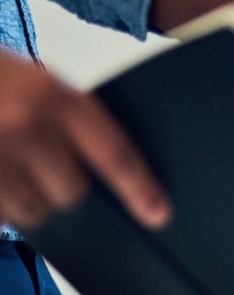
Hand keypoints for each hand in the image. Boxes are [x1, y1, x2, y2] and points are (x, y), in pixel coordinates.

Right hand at [0, 53, 169, 230]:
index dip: (141, 188)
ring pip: (31, 212)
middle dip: (65, 189)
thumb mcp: (32, 81)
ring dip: (25, 200)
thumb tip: (108, 171)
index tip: (158, 214)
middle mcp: (24, 127)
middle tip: (44, 166)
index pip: (114, 154)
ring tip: (6, 165)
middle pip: (73, 193)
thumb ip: (69, 116)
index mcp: (53, 97)